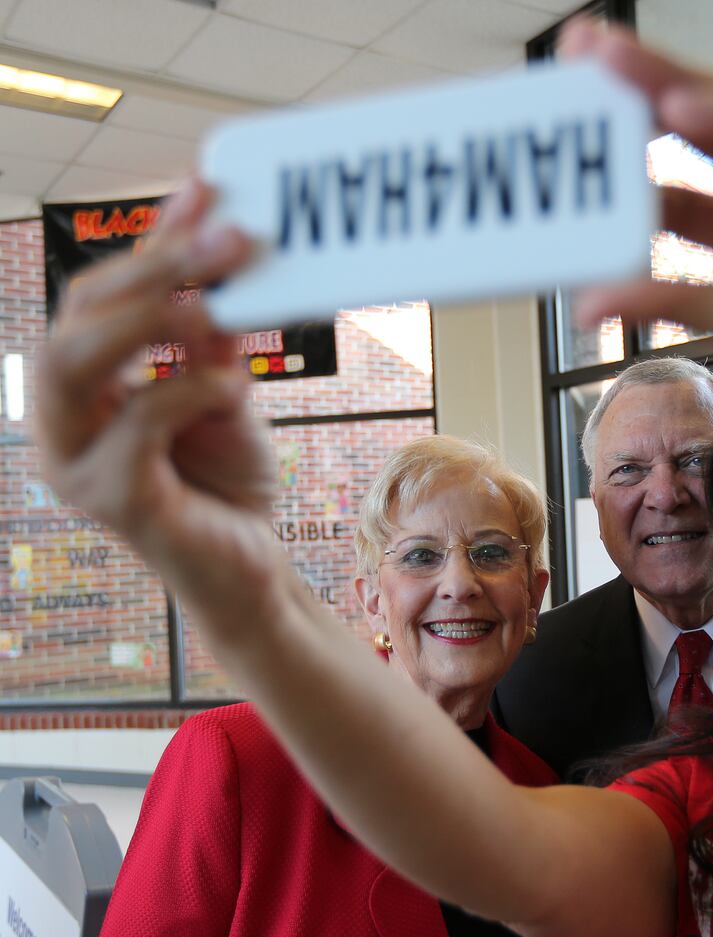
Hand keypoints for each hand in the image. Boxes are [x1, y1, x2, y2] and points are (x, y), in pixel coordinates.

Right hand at [36, 179, 278, 601]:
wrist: (250, 566)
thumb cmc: (228, 479)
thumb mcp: (221, 389)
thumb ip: (208, 332)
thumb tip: (217, 243)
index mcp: (83, 388)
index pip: (96, 298)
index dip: (151, 243)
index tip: (209, 193)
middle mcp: (62, 421)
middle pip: (73, 321)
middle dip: (149, 270)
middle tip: (224, 239)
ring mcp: (77, 464)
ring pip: (72, 367)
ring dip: (148, 319)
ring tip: (214, 301)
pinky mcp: (114, 503)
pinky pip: (134, 429)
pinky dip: (184, 394)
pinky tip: (233, 386)